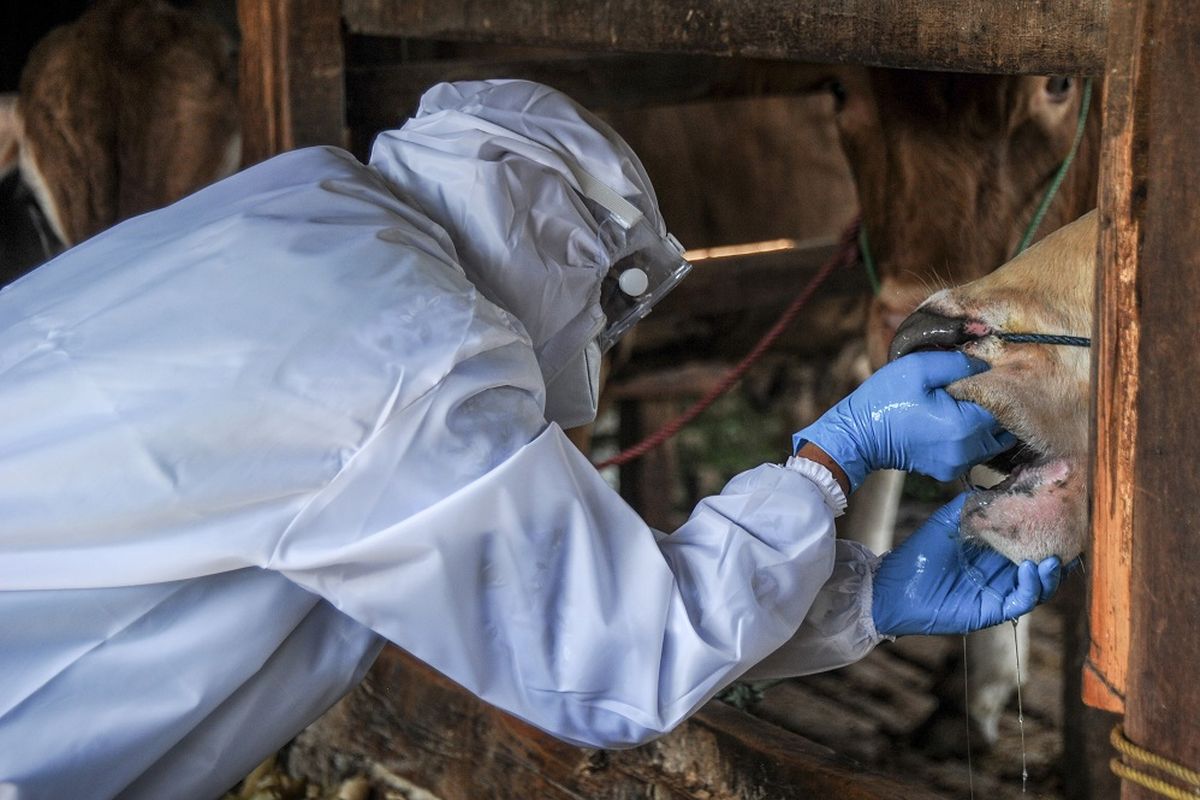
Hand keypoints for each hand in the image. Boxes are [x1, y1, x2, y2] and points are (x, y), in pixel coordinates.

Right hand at [792, 351, 1014, 490]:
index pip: (1003, 405)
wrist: (857, 437)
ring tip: (959, 408)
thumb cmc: (885, 400)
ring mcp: (958, 465)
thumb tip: (984, 364)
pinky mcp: (947, 471)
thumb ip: (958, 363)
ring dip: (983, 426)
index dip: (994, 388)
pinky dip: (969, 439)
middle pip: (1003, 428)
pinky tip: (948, 424)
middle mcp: (967, 451)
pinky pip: (973, 453)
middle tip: (971, 393)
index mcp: (964, 426)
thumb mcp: (919, 369)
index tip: (977, 377)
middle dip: (993, 409)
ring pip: (991, 443)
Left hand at [871, 494, 1063, 636]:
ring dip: (1051, 572)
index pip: (1032, 543)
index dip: (1049, 532)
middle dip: (1061, 554)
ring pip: (1040, 586)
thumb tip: (1000, 483)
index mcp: (996, 552)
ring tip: (1056, 557)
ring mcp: (1000, 592)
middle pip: (1044, 566)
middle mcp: (1003, 573)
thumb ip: (973, 503)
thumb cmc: (920, 554)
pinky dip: (1031, 586)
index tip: (1064, 515)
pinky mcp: (993, 610)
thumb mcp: (949, 521)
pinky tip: (1031, 568)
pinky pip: (1022, 601)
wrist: (895, 587)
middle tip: (1073, 538)